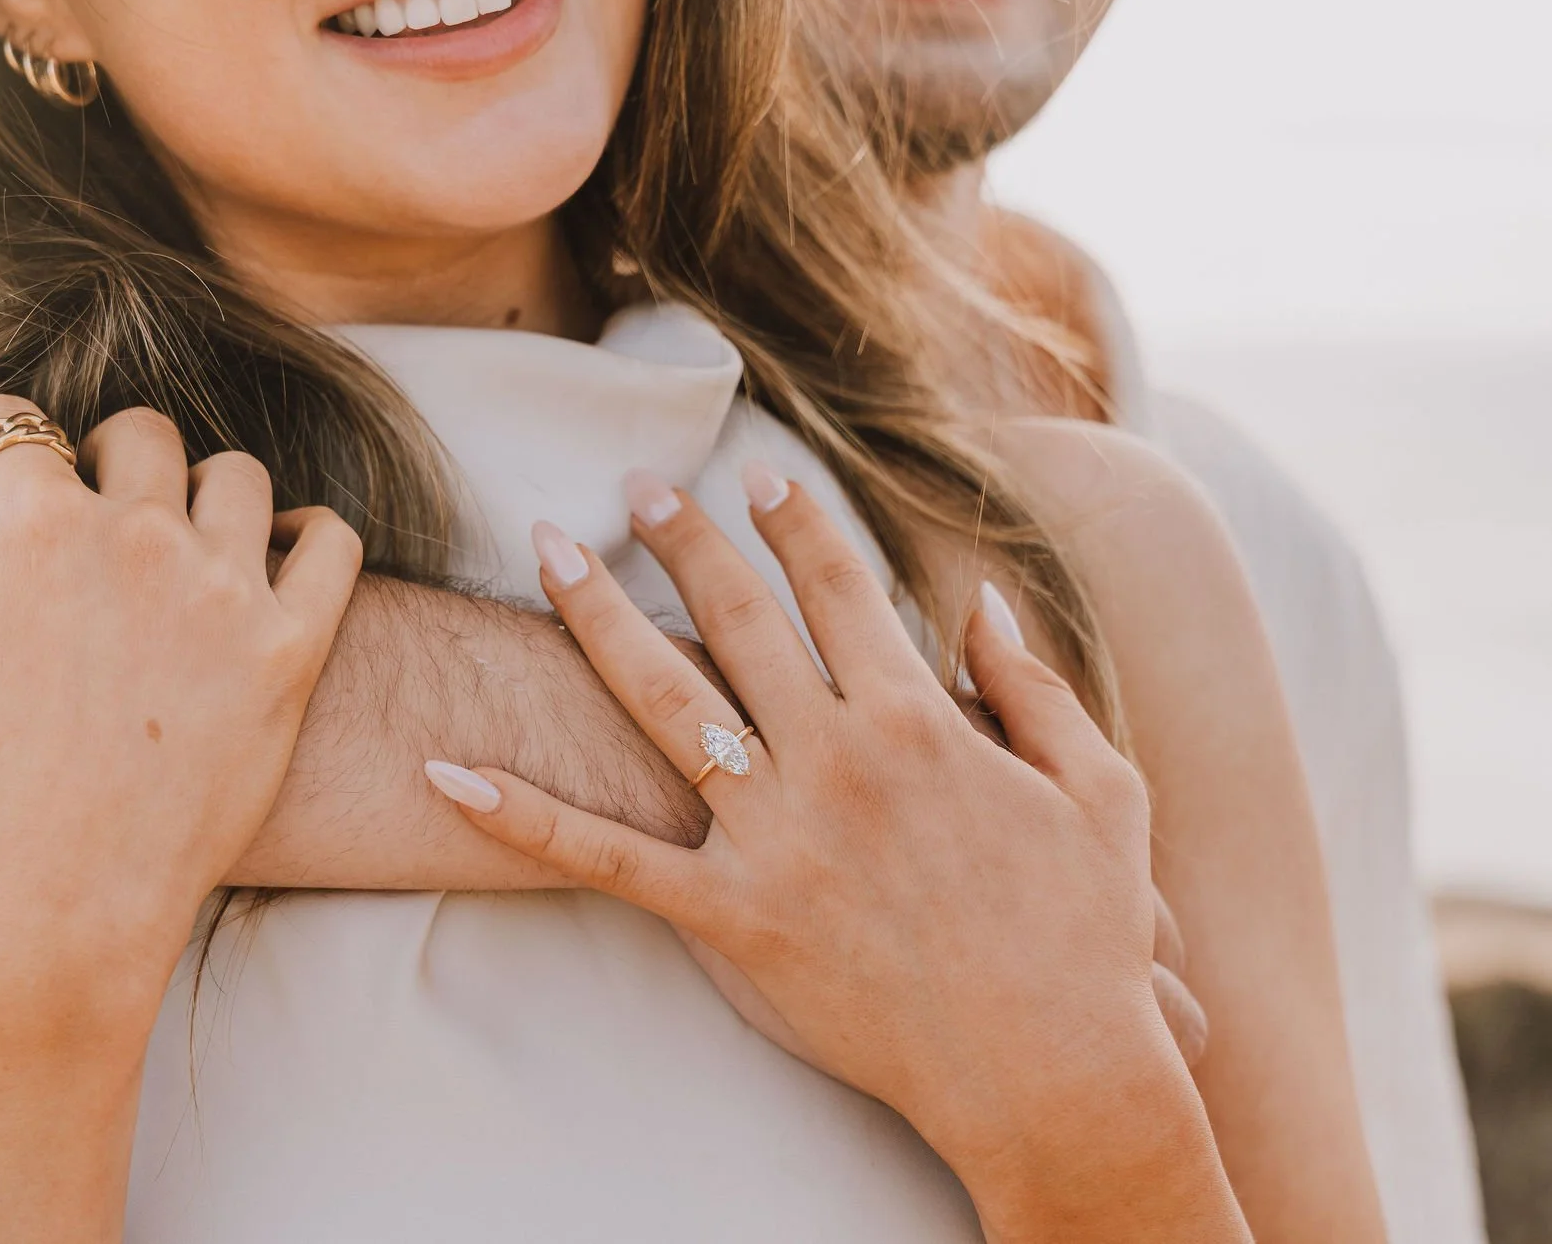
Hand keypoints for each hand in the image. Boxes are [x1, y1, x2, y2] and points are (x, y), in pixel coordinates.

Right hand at [0, 396, 360, 965]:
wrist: (49, 917)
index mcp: (32, 528)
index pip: (19, 423)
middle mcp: (139, 540)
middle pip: (141, 436)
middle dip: (105, 458)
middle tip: (88, 509)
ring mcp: (224, 595)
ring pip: (236, 477)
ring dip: (201, 494)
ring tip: (173, 540)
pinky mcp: (290, 654)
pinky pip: (330, 544)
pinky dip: (306, 535)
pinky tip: (267, 562)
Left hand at [423, 466, 1215, 1209]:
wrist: (1053, 1074)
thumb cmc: (1085, 936)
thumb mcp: (1100, 792)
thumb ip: (1035, 689)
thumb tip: (984, 605)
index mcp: (922, 721)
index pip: (839, 590)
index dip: (796, 524)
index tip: (759, 478)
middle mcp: (836, 761)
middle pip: (738, 620)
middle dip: (682, 539)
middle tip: (637, 487)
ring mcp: (775, 838)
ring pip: (661, 701)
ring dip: (597, 614)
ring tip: (549, 549)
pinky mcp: (732, 917)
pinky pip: (609, 861)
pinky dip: (524, 817)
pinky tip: (451, 772)